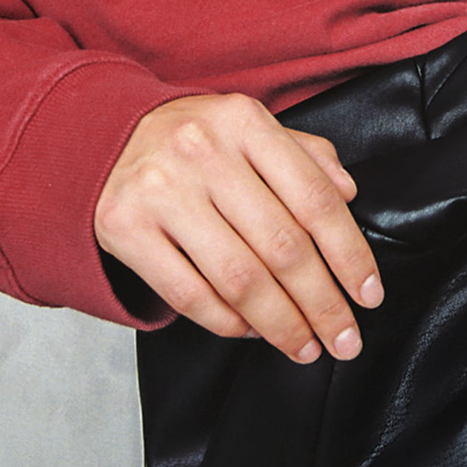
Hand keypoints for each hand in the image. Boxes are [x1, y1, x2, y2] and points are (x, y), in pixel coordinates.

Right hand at [94, 94, 382, 363]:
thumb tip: (348, 194)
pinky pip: (189, 294)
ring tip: (304, 346)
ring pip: (239, 279)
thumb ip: (303, 155)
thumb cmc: (192, 139)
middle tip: (344, 340)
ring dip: (281, 324)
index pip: (315, 198)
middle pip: (282, 247)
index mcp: (244, 120)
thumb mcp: (248, 127)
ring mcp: (161, 191)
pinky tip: (253, 332)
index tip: (369, 296)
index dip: (350, 255)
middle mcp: (203, 152)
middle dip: (322, 304)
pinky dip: (228, 323)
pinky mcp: (124, 228)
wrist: (97, 135)